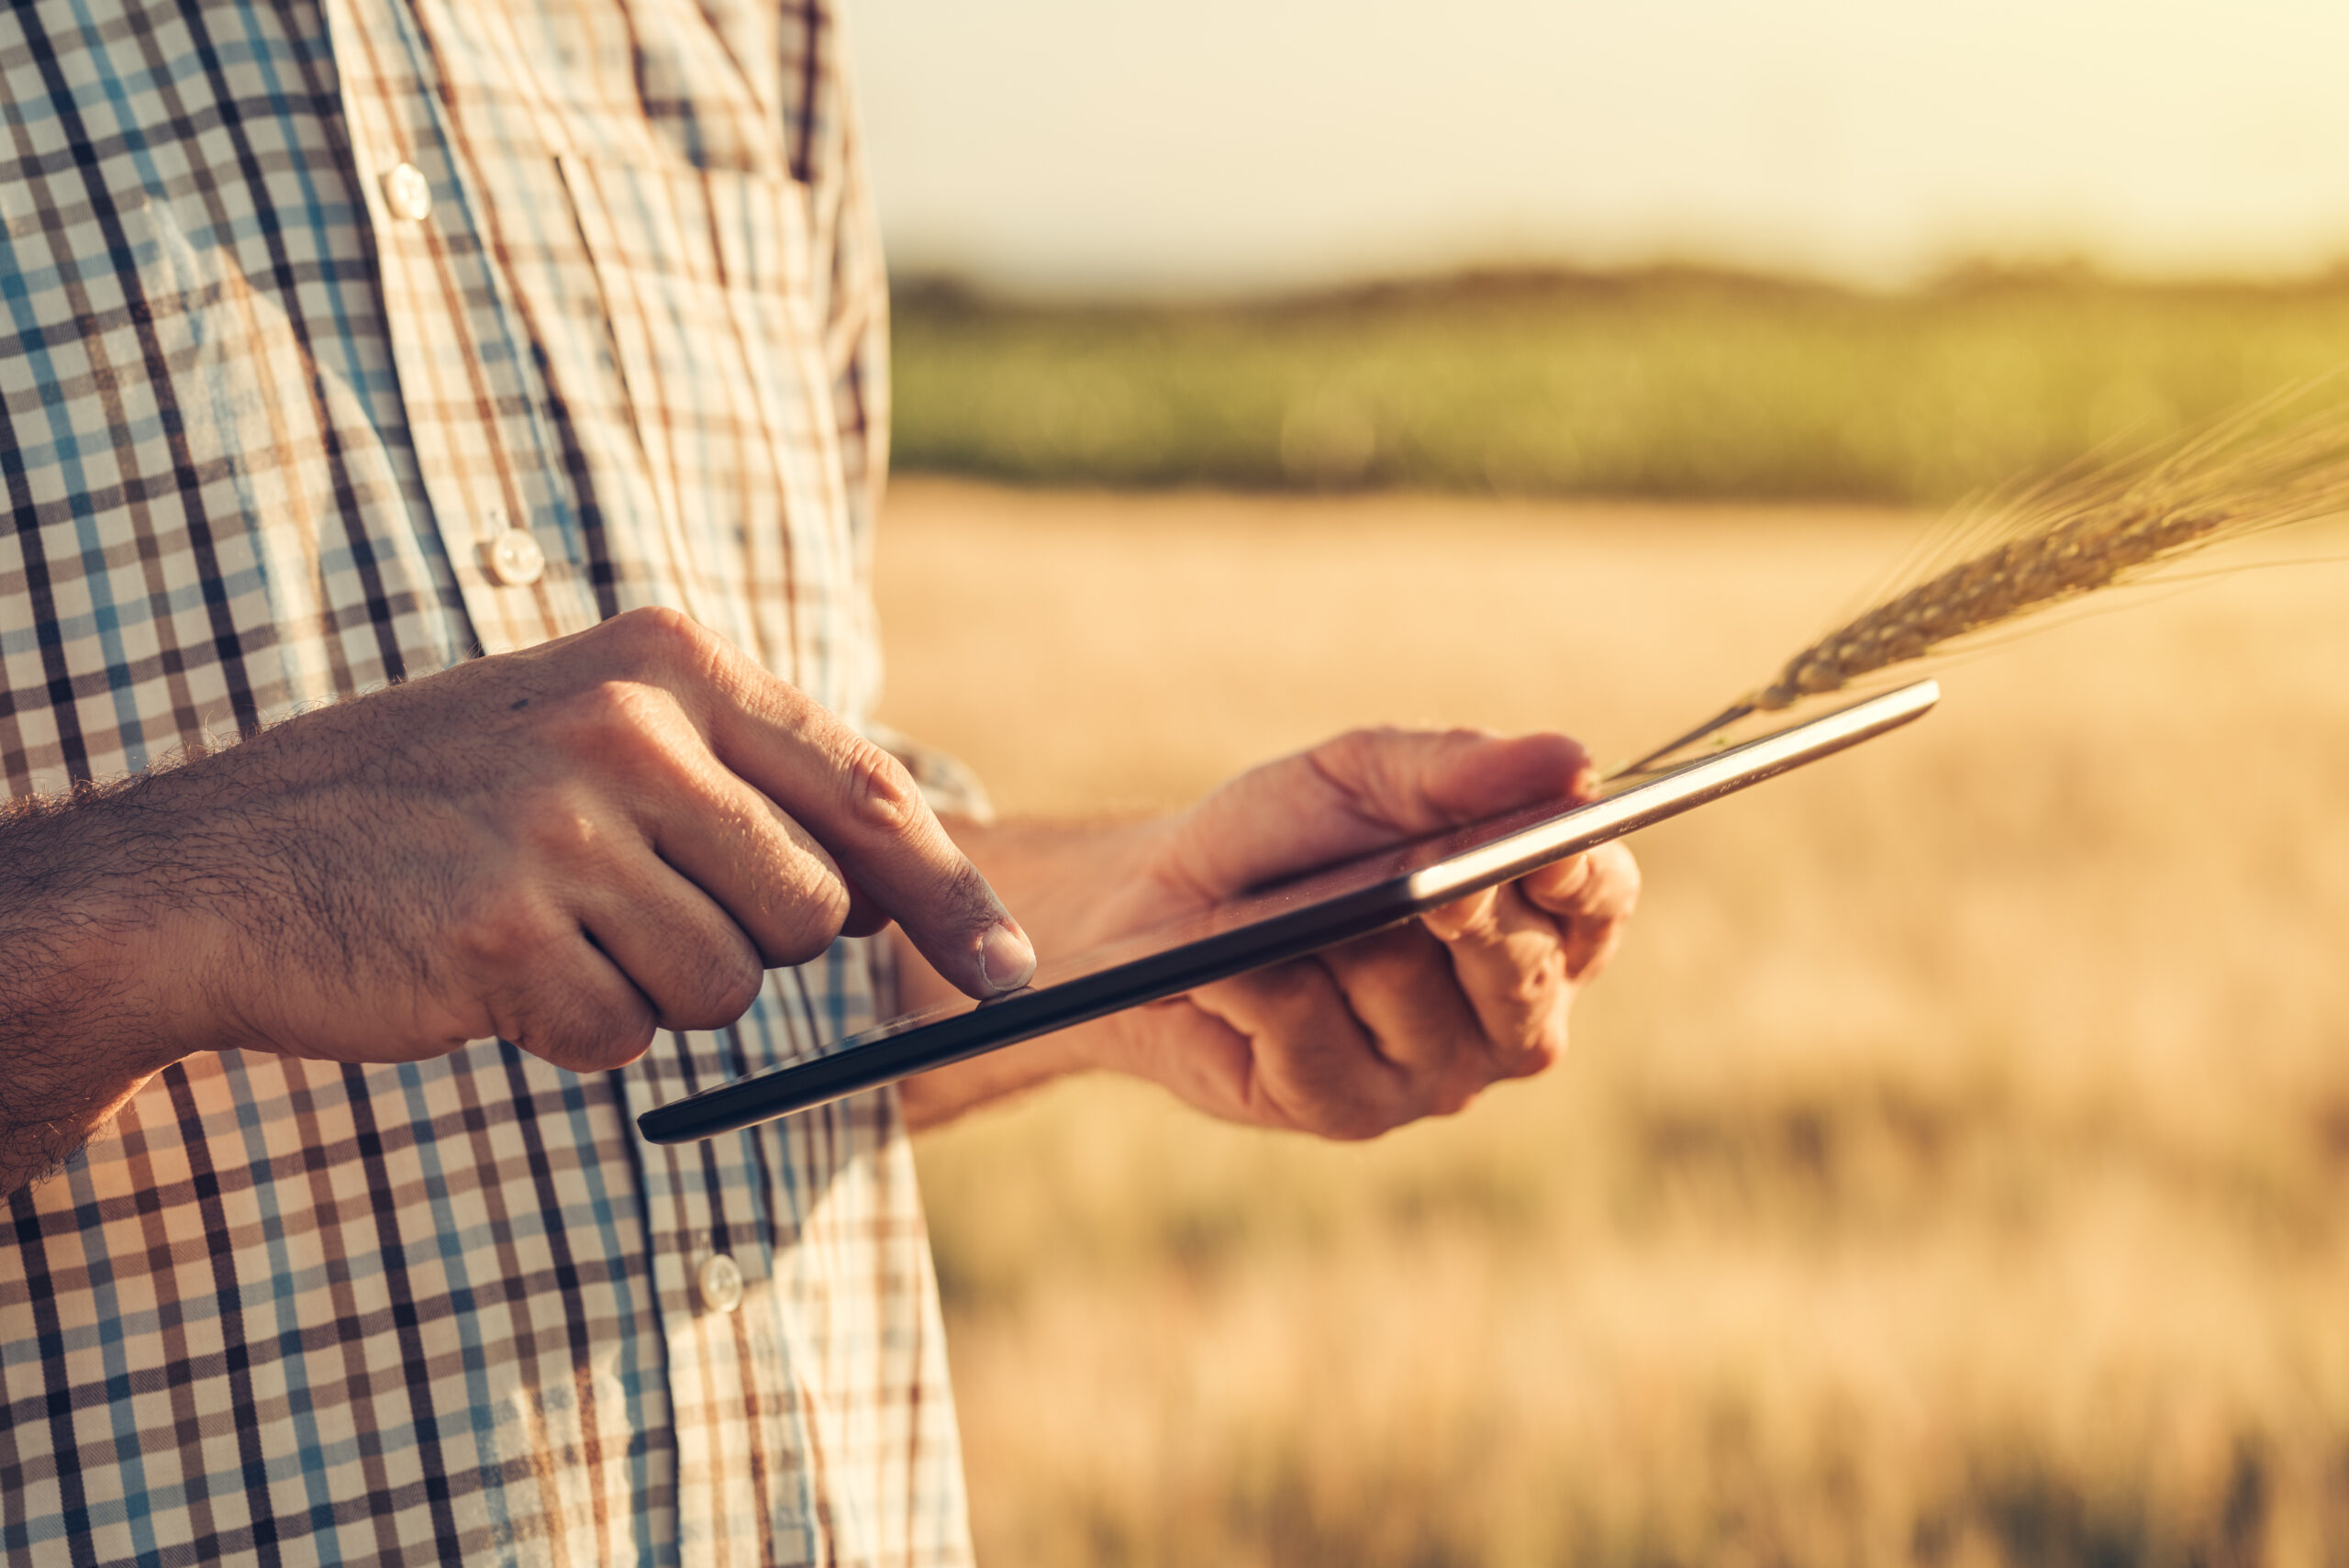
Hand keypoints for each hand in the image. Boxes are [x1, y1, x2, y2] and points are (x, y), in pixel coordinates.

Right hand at [3, 607, 1033, 1082]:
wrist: (222, 867)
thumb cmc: (435, 808)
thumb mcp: (595, 736)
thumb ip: (746, 784)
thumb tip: (911, 887)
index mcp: (665, 661)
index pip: (865, 795)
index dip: (951, 896)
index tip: (1012, 970)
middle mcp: (628, 728)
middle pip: (811, 913)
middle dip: (744, 944)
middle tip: (625, 909)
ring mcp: (562, 826)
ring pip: (726, 988)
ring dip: (650, 990)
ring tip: (545, 926)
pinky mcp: (504, 932)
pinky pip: (623, 1039)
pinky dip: (571, 1035)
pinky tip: (490, 973)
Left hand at [899, 728, 1636, 1137]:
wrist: (1152, 908)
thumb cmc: (1283, 838)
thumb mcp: (1362, 775)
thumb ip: (1460, 770)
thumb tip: (1574, 764)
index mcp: (1539, 921)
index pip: (1600, 900)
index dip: (1581, 876)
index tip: (1547, 848)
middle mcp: (1504, 1012)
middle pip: (1521, 969)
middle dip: (1461, 915)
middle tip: (1420, 888)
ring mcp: (1431, 1074)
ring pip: (1409, 997)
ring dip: (1336, 937)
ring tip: (1283, 911)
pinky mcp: (1347, 1111)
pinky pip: (1315, 1038)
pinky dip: (1261, 986)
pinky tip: (1230, 967)